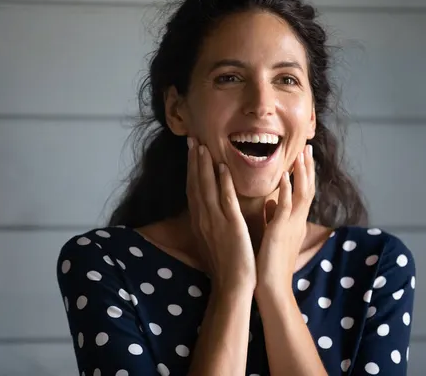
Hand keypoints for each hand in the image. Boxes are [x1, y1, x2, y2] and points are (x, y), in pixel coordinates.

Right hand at [186, 137, 256, 291]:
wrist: (232, 286)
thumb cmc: (226, 265)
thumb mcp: (215, 239)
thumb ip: (213, 222)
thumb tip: (213, 209)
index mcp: (201, 221)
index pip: (194, 189)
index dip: (192, 169)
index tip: (192, 151)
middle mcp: (204, 219)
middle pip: (196, 184)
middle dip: (194, 161)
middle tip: (192, 139)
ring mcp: (215, 222)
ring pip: (207, 188)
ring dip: (204, 166)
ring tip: (203, 146)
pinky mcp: (230, 226)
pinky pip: (225, 200)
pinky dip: (223, 183)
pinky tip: (222, 167)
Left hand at [255, 144, 314, 295]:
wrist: (271, 287)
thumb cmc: (270, 263)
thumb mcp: (274, 235)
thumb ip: (274, 218)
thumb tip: (270, 203)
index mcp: (294, 221)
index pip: (303, 192)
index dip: (304, 173)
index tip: (303, 155)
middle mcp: (296, 221)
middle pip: (307, 188)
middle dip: (307, 168)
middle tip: (307, 147)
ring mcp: (291, 226)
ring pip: (302, 194)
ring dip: (301, 173)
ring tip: (301, 154)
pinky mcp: (280, 232)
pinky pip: (286, 208)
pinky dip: (286, 191)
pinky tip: (284, 176)